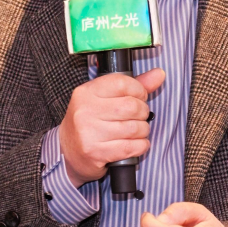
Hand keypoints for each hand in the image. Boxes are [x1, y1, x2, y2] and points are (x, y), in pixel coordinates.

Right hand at [59, 68, 164, 186]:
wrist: (68, 152)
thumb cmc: (90, 122)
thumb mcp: (105, 98)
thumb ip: (132, 85)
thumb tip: (159, 74)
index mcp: (86, 92)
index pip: (122, 83)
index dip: (139, 90)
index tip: (140, 97)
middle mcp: (85, 111)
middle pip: (131, 106)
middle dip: (143, 112)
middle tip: (139, 116)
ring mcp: (89, 133)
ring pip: (134, 128)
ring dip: (143, 131)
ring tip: (136, 131)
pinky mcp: (95, 152)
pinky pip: (131, 147)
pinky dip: (140, 146)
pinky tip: (135, 144)